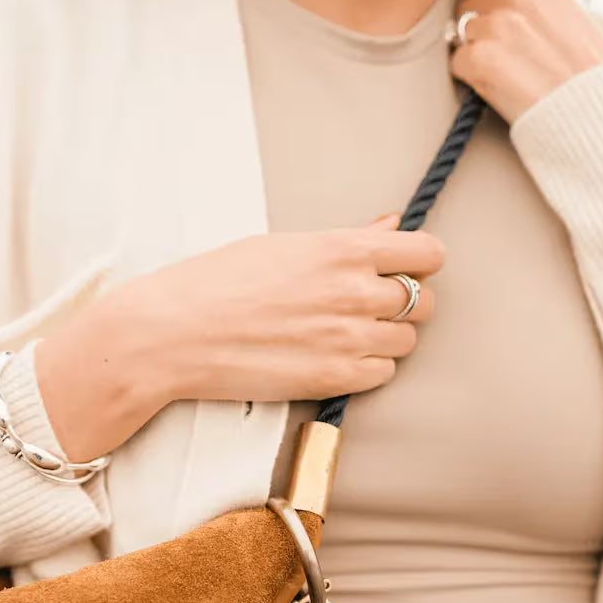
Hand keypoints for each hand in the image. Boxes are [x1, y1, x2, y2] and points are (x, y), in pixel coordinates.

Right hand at [98, 217, 444, 406]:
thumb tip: (390, 224)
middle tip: (370, 306)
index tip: (405, 269)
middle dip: (405, 303)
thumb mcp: (282, 245)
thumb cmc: (217, 282)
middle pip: (424, 301)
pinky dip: (368, 369)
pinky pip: (382, 374)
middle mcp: (354, 292)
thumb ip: (347, 240)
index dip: (420, 262)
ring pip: (407, 341)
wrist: (174, 333)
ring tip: (347, 334)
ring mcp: (347, 338)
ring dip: (387, 338)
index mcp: (343, 248)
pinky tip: (337, 359)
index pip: (427, 253)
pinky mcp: (333, 378)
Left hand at [449, 0, 602, 125]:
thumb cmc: (588, 75)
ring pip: (460, 33)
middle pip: (468, 4)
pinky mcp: (482, 58)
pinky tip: (497, 88)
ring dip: (474, 53)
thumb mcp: (572, 19)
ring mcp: (498, 25)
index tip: (490, 13)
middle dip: (477, 27)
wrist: (595, 112)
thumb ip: (538, 3)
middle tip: (503, 56)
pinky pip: (458, 63)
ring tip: (505, 74)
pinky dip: (470, 78)